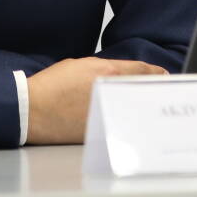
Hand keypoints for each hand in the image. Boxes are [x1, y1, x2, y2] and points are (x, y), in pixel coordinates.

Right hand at [26, 57, 166, 144]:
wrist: (33, 110)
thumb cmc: (52, 86)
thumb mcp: (79, 65)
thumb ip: (102, 69)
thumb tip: (115, 75)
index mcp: (107, 72)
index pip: (139, 70)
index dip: (154, 72)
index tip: (162, 74)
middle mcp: (111, 92)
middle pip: (141, 90)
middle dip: (150, 90)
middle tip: (156, 91)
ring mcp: (108, 112)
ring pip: (132, 107)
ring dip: (138, 105)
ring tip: (142, 105)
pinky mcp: (101, 130)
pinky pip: (119, 122)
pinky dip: (123, 119)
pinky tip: (124, 118)